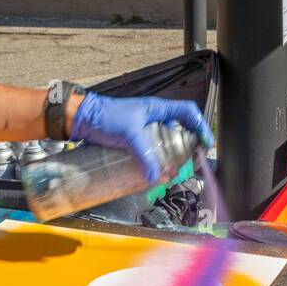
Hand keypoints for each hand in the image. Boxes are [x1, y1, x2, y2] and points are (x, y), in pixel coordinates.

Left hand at [69, 93, 214, 183]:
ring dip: (169, 157)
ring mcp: (143, 129)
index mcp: (158, 109)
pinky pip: (150, 151)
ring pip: (164, 143)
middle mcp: (153, 118)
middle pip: (179, 131)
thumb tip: (156, 177)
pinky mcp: (132, 140)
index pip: (188, 113)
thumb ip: (144, 155)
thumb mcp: (129, 134)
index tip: (205, 143)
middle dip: (185, 148)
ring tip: (168, 172)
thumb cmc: (105, 117)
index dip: (201, 126)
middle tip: (186, 163)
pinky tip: (152, 172)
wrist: (81, 119)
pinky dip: (154, 162)